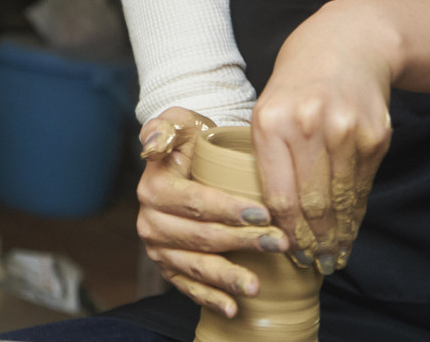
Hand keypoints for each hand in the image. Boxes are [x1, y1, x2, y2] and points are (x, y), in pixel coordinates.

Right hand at [138, 107, 289, 320]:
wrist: (185, 161)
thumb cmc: (190, 140)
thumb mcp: (181, 122)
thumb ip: (167, 126)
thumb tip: (154, 144)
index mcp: (154, 186)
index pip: (196, 202)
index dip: (229, 210)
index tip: (263, 214)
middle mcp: (150, 220)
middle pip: (202, 236)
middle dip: (242, 242)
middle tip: (278, 244)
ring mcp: (158, 247)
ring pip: (196, 265)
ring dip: (228, 277)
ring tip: (256, 285)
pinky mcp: (166, 266)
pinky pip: (187, 286)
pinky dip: (209, 298)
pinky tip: (232, 307)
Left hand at [250, 0, 393, 273]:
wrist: (347, 44)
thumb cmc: (298, 81)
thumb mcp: (268, 107)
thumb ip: (268, 156)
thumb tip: (271, 217)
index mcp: (271, 120)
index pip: (278, 195)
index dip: (285, 232)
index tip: (287, 252)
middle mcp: (308, 125)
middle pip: (312, 204)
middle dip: (312, 242)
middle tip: (312, 263)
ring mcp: (345, 131)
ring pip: (340, 201)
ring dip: (337, 235)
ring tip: (332, 255)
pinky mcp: (374, 137)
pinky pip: (361, 187)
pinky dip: (355, 213)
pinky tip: (349, 228)